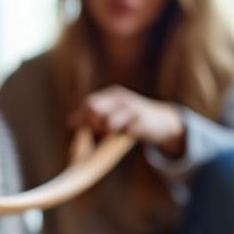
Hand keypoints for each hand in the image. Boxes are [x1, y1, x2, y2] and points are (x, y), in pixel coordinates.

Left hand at [68, 85, 186, 158]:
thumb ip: (92, 117)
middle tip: (100, 132)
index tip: (84, 129)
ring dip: (107, 133)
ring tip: (113, 135)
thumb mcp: (113, 113)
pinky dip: (121, 138)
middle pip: (96, 109)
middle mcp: (122, 100)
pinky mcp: (143, 124)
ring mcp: (133, 111)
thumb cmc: (132, 119)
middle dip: (93, 124)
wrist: (163, 122)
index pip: (90, 103)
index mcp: (113, 95)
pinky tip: (125, 137)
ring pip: (109, 123)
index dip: (83, 117)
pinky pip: (125, 133)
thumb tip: (71, 122)